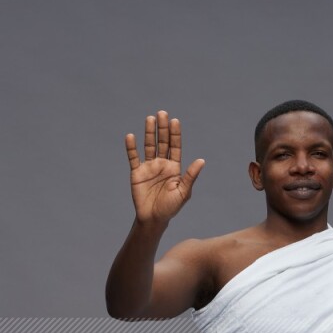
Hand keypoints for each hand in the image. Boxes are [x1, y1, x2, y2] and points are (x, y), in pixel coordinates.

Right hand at [124, 110, 204, 224]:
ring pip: (149, 146)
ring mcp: (149, 167)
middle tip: (162, 113)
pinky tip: (131, 136)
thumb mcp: (183, 192)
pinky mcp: (137, 173)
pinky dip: (131, 148)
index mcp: (174, 168)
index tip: (175, 121)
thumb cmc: (170, 208)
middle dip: (163, 128)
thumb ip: (190, 176)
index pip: (175, 147)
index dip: (175, 134)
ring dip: (149, 133)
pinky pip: (134, 158)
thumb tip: (201, 161)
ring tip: (150, 119)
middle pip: (162, 142)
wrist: (153, 219)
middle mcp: (162, 164)